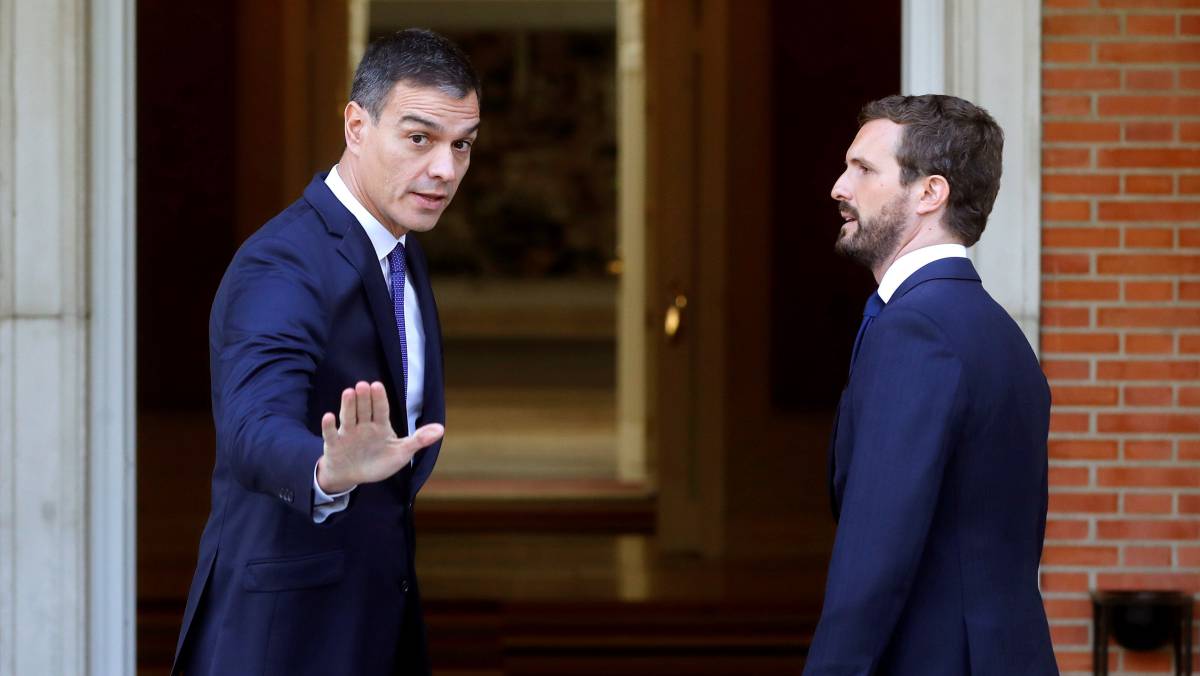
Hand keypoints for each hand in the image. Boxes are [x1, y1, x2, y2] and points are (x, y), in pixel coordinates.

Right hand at [316, 381, 443, 493]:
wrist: (352, 474)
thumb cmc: (378, 461)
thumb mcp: (401, 452)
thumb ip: (419, 440)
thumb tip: (441, 429)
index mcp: (380, 426)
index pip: (381, 410)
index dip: (379, 398)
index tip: (377, 385)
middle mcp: (363, 426)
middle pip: (364, 410)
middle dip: (364, 398)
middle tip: (362, 384)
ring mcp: (347, 435)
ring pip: (348, 418)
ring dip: (348, 406)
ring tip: (348, 392)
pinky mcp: (334, 446)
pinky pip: (330, 435)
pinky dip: (329, 427)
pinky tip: (328, 416)